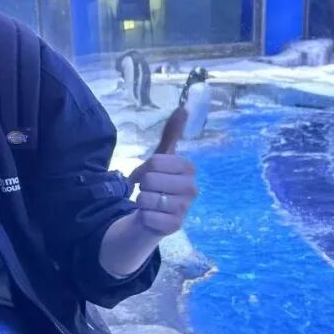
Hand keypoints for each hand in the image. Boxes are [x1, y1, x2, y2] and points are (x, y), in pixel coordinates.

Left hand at [128, 108, 198, 236]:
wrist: (152, 217)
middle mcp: (192, 189)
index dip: (141, 169)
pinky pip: (148, 216)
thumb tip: (184, 107)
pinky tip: (150, 217)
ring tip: (149, 204)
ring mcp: (185, 209)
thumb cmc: (157, 185)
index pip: (155, 162)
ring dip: (140, 201)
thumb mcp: (162, 158)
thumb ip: (172, 134)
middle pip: (150, 179)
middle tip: (147, 191)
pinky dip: (142, 216)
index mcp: (188, 169)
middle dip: (141, 186)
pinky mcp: (175, 226)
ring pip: (146, 198)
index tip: (143, 176)